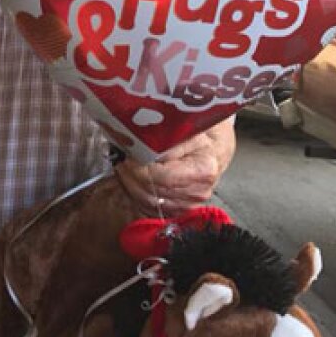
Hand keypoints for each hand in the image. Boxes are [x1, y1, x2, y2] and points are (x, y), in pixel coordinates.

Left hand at [116, 117, 236, 215]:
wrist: (214, 147)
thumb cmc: (202, 134)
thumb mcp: (186, 127)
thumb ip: (165, 138)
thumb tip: (140, 146)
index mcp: (203, 170)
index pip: (161, 177)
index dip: (139, 167)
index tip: (127, 154)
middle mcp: (199, 192)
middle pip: (153, 192)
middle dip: (131, 175)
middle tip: (120, 158)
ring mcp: (190, 204)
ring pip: (148, 203)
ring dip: (131, 185)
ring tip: (125, 167)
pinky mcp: (181, 210)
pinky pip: (152, 208)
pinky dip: (138, 194)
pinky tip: (134, 179)